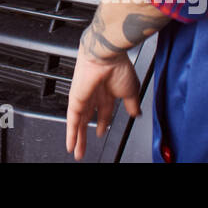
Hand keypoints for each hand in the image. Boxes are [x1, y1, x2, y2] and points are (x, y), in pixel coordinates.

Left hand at [65, 44, 141, 159]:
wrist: (107, 56)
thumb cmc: (118, 66)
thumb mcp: (131, 91)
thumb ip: (132, 105)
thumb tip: (137, 114)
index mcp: (107, 92)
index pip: (103, 112)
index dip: (101, 123)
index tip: (100, 131)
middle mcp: (93, 95)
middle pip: (87, 119)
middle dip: (86, 134)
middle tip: (84, 148)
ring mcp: (83, 98)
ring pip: (78, 122)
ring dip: (78, 138)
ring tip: (77, 152)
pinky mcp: (76, 100)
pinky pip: (72, 120)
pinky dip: (71, 133)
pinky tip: (71, 143)